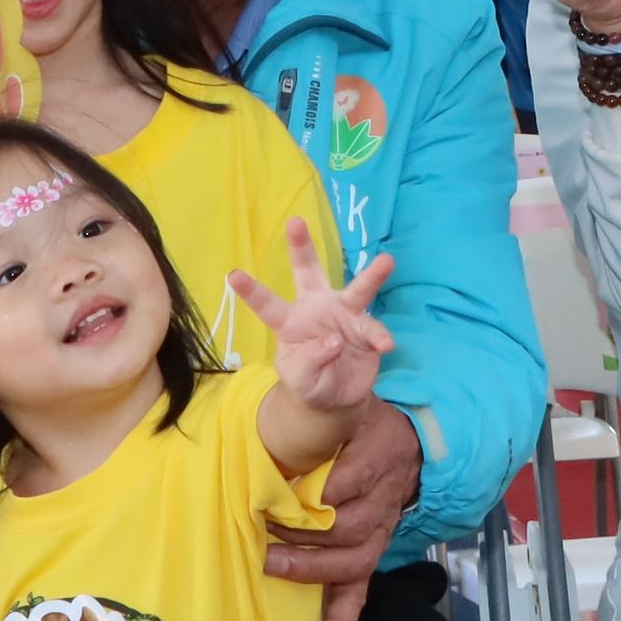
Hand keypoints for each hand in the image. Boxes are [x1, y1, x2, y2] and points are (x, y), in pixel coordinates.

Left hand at [230, 222, 398, 412]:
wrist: (337, 398)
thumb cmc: (310, 382)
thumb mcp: (300, 379)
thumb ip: (310, 362)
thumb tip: (334, 341)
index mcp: (290, 323)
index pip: (267, 305)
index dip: (251, 291)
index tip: (233, 275)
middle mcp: (316, 309)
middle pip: (308, 272)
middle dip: (301, 246)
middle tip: (295, 221)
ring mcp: (344, 316)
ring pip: (356, 291)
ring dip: (371, 276)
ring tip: (387, 261)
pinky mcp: (366, 331)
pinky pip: (375, 331)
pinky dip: (380, 337)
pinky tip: (386, 346)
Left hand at [264, 393, 421, 620]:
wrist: (405, 442)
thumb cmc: (361, 421)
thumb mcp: (348, 398)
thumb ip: (325, 393)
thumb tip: (301, 377)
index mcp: (379, 454)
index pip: (352, 480)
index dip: (317, 491)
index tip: (280, 490)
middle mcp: (384, 498)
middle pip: (351, 525)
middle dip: (304, 531)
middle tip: (261, 525)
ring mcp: (379, 531)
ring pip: (354, 560)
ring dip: (311, 568)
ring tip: (272, 564)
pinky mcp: (369, 555)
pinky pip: (360, 594)